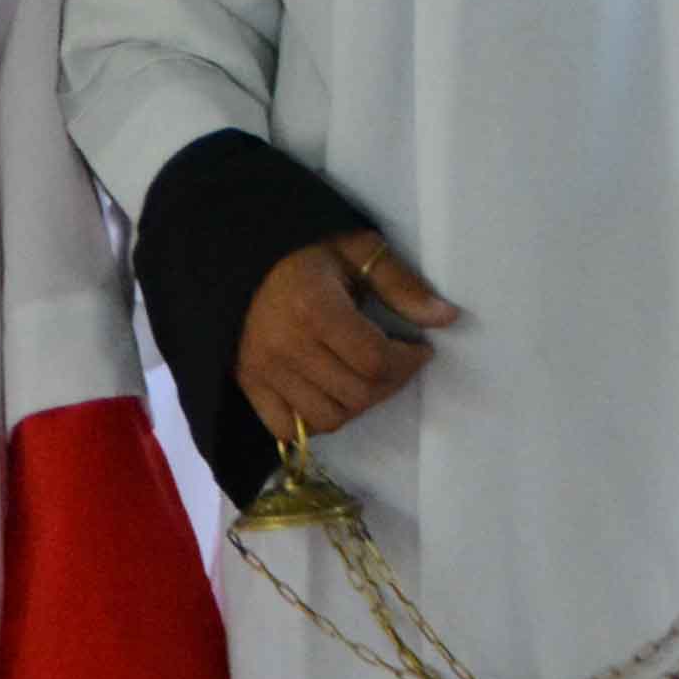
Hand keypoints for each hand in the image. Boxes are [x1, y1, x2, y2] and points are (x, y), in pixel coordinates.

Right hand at [241, 229, 456, 447]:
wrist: (232, 251)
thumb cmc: (301, 249)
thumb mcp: (356, 249)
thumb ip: (401, 285)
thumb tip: (446, 318)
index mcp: (315, 309)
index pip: (376, 361)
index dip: (409, 362)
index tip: (419, 349)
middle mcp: (287, 347)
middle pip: (358, 394)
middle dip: (391, 383)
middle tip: (396, 362)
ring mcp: (264, 370)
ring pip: (329, 418)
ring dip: (358, 404)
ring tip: (363, 378)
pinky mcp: (248, 383)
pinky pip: (287, 429)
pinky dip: (313, 422)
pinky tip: (328, 395)